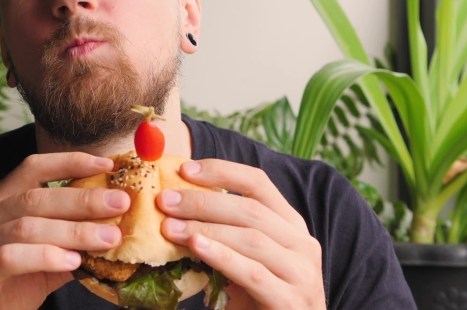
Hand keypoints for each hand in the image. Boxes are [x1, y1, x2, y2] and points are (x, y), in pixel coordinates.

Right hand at [0, 152, 130, 309]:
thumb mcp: (39, 264)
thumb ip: (68, 245)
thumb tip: (115, 230)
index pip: (31, 169)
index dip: (70, 162)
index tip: (107, 165)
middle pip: (34, 197)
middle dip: (83, 198)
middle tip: (120, 202)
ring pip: (26, 226)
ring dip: (73, 230)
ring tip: (109, 237)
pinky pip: (9, 257)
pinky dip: (45, 257)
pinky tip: (72, 262)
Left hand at [157, 159, 325, 309]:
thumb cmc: (259, 298)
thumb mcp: (246, 258)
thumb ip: (224, 233)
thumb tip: (175, 208)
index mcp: (290, 225)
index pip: (258, 183)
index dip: (221, 172)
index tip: (184, 170)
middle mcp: (302, 244)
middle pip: (250, 210)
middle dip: (202, 201)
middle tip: (165, 201)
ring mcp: (301, 273)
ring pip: (250, 238)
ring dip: (205, 228)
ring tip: (170, 228)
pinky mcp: (291, 300)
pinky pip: (252, 273)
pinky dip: (222, 257)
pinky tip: (197, 247)